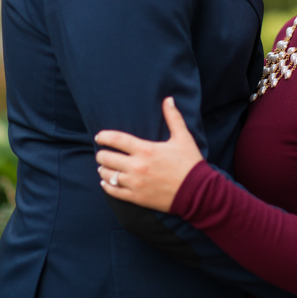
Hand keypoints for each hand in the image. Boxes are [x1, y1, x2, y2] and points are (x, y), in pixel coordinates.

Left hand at [95, 97, 202, 211]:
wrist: (197, 192)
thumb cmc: (190, 163)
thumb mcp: (183, 138)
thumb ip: (173, 117)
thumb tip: (168, 99)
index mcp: (146, 150)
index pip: (116, 139)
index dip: (104, 136)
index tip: (99, 136)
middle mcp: (137, 166)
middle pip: (107, 158)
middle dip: (102, 154)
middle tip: (103, 152)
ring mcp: (135, 183)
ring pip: (107, 175)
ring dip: (103, 169)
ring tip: (104, 166)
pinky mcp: (137, 197)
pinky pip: (114, 192)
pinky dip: (107, 186)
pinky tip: (106, 182)